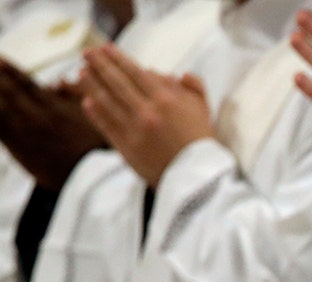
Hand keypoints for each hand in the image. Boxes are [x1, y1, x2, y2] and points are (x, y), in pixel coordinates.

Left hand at [0, 61, 104, 187]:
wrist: (90, 178)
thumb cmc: (94, 148)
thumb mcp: (92, 116)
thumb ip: (75, 97)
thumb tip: (59, 82)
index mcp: (53, 107)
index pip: (25, 83)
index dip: (10, 70)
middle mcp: (35, 117)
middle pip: (7, 93)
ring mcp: (24, 134)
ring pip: (0, 110)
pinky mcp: (18, 150)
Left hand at [78, 45, 213, 186]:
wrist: (197, 177)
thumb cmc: (201, 141)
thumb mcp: (204, 109)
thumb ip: (193, 86)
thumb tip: (175, 73)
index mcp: (167, 100)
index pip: (135, 72)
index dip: (118, 58)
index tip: (105, 48)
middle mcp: (147, 112)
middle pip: (117, 82)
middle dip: (99, 65)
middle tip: (86, 52)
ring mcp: (134, 130)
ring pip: (107, 101)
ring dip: (92, 84)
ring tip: (81, 72)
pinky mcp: (127, 147)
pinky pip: (106, 125)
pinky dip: (95, 112)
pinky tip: (87, 101)